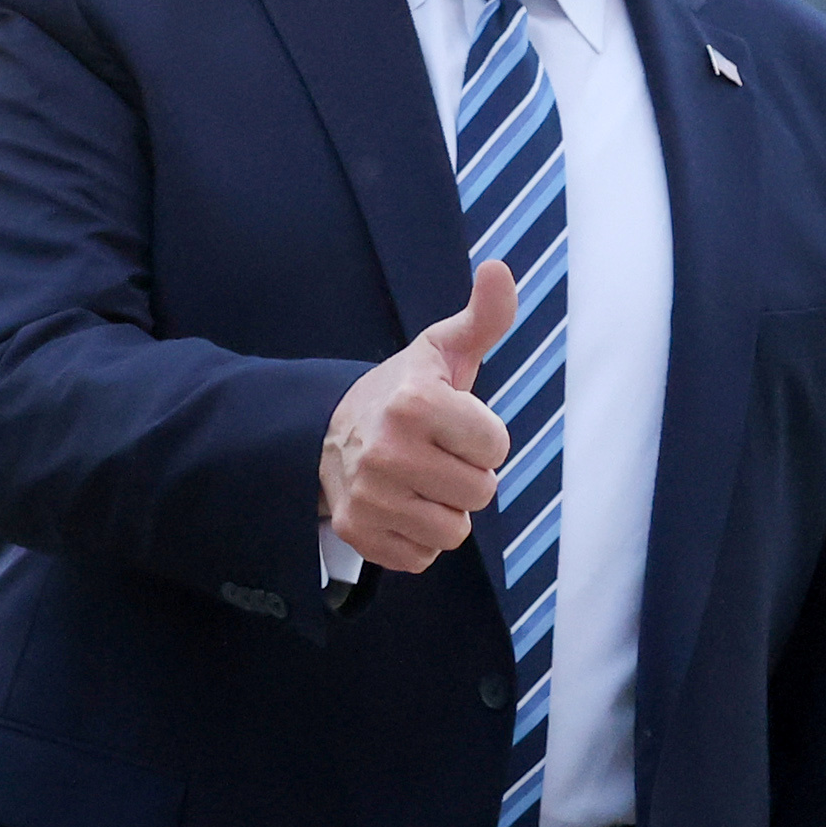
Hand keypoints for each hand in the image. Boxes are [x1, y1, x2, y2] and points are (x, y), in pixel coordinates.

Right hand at [320, 260, 518, 573]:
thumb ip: (484, 317)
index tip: (454, 423)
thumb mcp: (443, 350)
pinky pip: (422, 557)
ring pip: (453, 532)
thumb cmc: (404, 392)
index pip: (496, 448)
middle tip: (436, 453)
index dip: (482, 437)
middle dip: (466, 475)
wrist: (325, 431)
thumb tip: (500, 268)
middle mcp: (388, 451)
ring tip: (420, 480)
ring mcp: (370, 496)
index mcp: (416, 402)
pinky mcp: (359, 533)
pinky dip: (417, 537)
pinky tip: (400, 505)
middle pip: (479, 493)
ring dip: (445, 510)